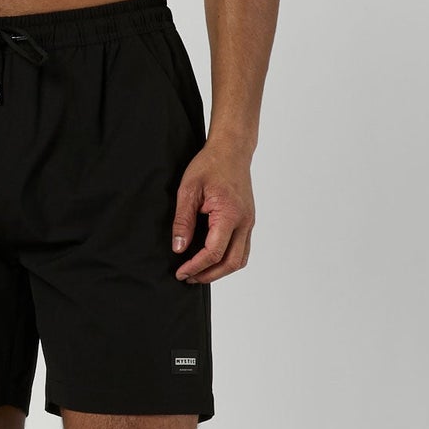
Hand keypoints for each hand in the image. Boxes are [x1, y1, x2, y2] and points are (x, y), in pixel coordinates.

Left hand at [172, 139, 255, 282]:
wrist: (232, 150)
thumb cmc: (211, 165)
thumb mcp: (188, 190)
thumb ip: (183, 220)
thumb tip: (179, 248)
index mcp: (230, 214)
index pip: (214, 252)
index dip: (196, 267)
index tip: (181, 273)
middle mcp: (245, 222)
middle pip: (231, 263)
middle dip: (209, 275)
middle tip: (188, 277)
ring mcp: (249, 222)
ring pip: (240, 259)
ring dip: (220, 271)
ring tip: (199, 272)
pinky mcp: (248, 221)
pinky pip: (242, 249)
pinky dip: (227, 259)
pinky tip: (211, 258)